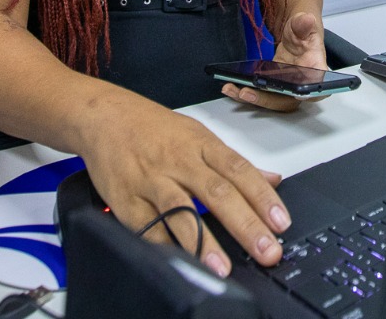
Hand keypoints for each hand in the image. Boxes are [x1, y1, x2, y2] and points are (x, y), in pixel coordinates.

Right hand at [82, 93, 289, 275]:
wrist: (104, 117)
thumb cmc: (154, 128)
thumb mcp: (198, 135)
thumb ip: (234, 163)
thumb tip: (273, 179)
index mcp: (202, 145)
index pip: (239, 171)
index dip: (262, 197)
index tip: (281, 222)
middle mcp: (179, 162)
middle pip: (217, 192)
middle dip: (245, 225)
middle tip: (267, 250)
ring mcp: (152, 181)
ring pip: (180, 211)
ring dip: (203, 242)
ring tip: (223, 268)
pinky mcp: (126, 200)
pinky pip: (147, 227)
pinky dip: (164, 245)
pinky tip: (181, 263)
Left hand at [221, 11, 326, 112]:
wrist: (295, 33)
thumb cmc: (303, 31)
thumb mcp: (304, 23)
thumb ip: (304, 23)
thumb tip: (307, 20)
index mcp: (315, 69)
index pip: (317, 87)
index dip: (308, 94)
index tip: (294, 93)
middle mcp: (302, 83)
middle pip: (287, 100)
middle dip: (266, 99)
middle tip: (246, 92)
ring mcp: (286, 86)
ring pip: (272, 100)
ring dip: (251, 98)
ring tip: (232, 89)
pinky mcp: (273, 85)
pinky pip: (262, 93)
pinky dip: (246, 92)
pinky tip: (232, 86)